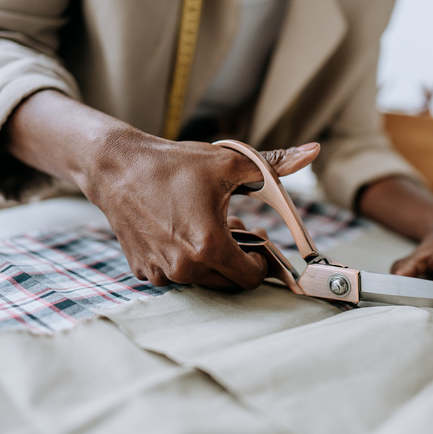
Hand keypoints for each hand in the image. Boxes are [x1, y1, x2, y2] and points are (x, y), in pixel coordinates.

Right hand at [1, 90, 318, 290]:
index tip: (259, 238)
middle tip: (236, 228)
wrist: (117, 168)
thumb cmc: (174, 164)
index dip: (262, 261)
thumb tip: (315, 151)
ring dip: (213, 259)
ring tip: (209, 226)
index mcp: (209, 245)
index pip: (251, 277)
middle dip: (239, 258)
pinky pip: (177, 276)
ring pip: (203, 280)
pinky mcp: (144, 271)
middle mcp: (184, 267)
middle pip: (229, 282)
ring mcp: (161, 273)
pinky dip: (187, 260)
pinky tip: (183, 233)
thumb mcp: (229, 162)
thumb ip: (275, 165)